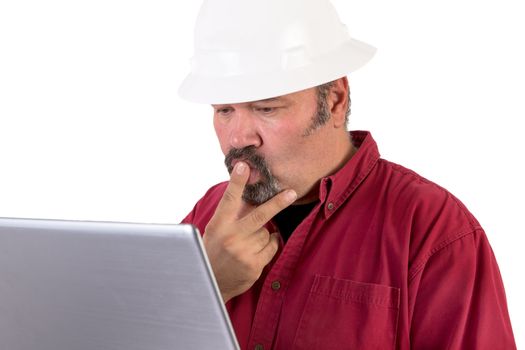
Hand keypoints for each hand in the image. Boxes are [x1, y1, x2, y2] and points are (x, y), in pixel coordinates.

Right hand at [203, 161, 296, 302]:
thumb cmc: (214, 250)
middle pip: (259, 215)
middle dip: (277, 203)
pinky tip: (255, 250)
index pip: (229, 199)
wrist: (209, 282)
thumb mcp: (216, 230)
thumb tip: (249, 192)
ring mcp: (243, 252)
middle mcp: (231, 237)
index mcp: (219, 224)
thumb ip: (232, 214)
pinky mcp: (254, 264)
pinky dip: (269, 245)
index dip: (237, 182)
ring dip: (262, 235)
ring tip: (246, 244)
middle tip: (291, 193)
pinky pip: (272, 246)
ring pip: (266, 232)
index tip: (244, 166)